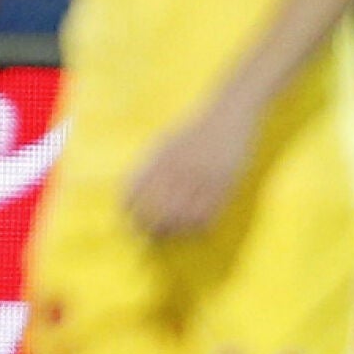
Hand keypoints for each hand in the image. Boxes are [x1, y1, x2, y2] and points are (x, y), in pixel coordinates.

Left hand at [125, 100, 258, 238]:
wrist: (228, 116)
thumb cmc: (195, 131)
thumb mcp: (165, 143)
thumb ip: (149, 166)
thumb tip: (130, 193)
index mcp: (160, 158)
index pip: (135, 188)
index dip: (127, 207)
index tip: (125, 218)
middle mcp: (178, 169)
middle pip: (157, 208)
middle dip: (147, 226)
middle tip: (143, 235)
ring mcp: (201, 178)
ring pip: (181, 217)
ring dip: (171, 231)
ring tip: (165, 237)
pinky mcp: (223, 186)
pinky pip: (207, 215)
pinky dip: (196, 228)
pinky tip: (191, 230)